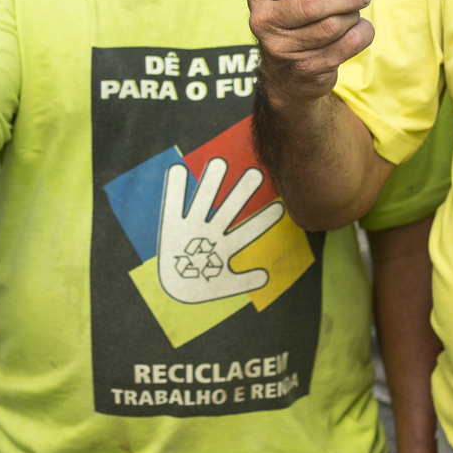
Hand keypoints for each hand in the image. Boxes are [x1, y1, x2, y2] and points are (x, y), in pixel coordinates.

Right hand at [156, 157, 281, 303]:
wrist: (173, 289)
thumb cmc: (201, 285)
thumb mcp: (224, 285)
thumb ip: (244, 281)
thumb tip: (265, 277)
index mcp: (226, 246)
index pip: (248, 231)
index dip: (263, 221)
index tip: (280, 207)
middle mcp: (211, 232)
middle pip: (229, 210)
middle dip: (241, 194)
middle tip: (256, 173)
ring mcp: (192, 227)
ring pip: (203, 202)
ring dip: (210, 184)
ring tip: (218, 163)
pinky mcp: (172, 227)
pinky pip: (173, 207)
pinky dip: (175, 191)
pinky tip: (178, 171)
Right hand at [245, 0, 374, 105]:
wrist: (286, 70)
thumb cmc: (295, 16)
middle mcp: (264, 21)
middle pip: (313, 3)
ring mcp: (283, 49)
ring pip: (333, 25)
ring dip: (353, 14)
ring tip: (353, 12)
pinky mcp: (307, 68)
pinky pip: (349, 43)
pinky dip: (362, 32)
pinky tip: (356, 28)